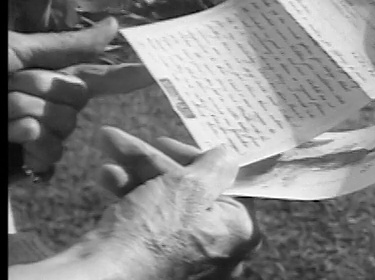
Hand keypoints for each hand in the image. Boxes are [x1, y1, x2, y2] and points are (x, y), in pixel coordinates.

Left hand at [8, 18, 154, 180]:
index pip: (101, 76)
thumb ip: (70, 47)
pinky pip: (50, 150)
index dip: (129, 75)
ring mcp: (42, 133)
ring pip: (63, 125)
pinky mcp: (29, 158)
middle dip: (41, 88)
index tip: (159, 73)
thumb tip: (116, 25)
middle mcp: (52, 104)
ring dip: (25, 112)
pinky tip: (11, 136)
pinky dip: (26, 139)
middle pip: (78, 99)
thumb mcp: (17, 52)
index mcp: (50, 76)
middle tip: (9, 84)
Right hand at [87, 127, 260, 278]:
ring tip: (110, 145)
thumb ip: (214, 167)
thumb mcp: (189, 187)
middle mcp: (219, 248)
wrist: (103, 278)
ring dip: (136, 171)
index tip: (173, 144)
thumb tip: (227, 157)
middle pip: (191, 190)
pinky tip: (107, 174)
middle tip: (133, 140)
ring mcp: (187, 257)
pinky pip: (149, 221)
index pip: (227, 183)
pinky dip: (129, 196)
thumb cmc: (154, 235)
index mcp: (239, 231)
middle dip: (155, 160)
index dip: (198, 158)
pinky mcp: (156, 262)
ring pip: (165, 201)